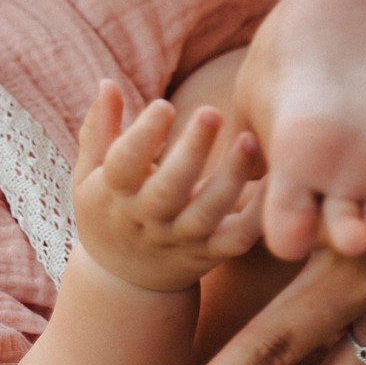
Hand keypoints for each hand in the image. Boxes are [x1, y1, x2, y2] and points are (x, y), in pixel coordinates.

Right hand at [72, 82, 264, 293]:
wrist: (125, 282)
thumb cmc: (109, 211)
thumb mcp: (91, 174)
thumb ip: (101, 129)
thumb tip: (107, 82)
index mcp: (113, 195)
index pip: (123, 165)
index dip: (142, 136)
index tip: (164, 105)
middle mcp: (146, 220)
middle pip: (168, 190)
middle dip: (190, 152)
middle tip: (212, 112)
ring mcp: (180, 239)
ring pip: (206, 214)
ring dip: (229, 179)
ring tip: (249, 141)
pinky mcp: (210, 254)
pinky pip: (237, 239)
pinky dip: (258, 217)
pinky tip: (274, 182)